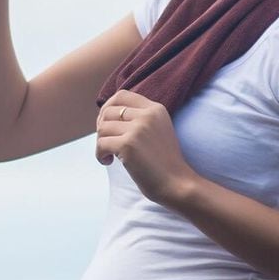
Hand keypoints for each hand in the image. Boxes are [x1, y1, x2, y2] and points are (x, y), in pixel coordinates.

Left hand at [96, 89, 197, 206]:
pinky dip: (100, 154)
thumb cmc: (164, 162)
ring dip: (100, 143)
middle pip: (108, 111)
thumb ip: (138, 119)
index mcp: (156, 109)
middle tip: (107, 142)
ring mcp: (138, 129)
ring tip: (109, 155)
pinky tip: (108, 162)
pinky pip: (101, 144)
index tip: (107, 124)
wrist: (178, 184)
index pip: (122, 95)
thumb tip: (105, 115)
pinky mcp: (128, 145)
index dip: (108, 107)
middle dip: (101, 127)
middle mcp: (147, 115)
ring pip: (102, 128)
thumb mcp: (157, 130)